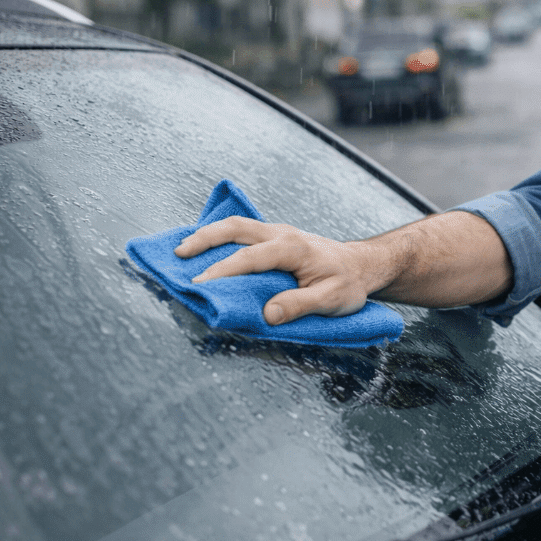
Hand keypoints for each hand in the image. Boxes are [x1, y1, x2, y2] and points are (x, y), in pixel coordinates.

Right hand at [174, 217, 371, 325]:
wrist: (362, 265)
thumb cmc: (349, 283)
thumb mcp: (332, 299)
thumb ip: (300, 305)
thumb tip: (267, 315)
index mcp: (293, 247)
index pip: (251, 258)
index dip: (224, 271)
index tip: (200, 285)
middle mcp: (281, 234)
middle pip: (236, 228)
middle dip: (204, 239)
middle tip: (178, 254)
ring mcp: (277, 232)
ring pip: (237, 226)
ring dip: (208, 234)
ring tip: (181, 249)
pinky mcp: (274, 237)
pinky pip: (243, 231)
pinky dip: (220, 236)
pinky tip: (204, 246)